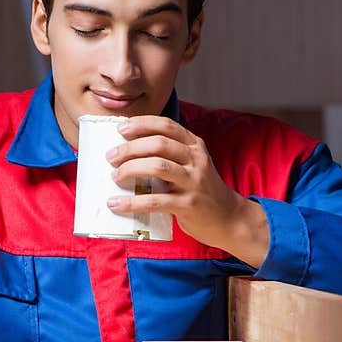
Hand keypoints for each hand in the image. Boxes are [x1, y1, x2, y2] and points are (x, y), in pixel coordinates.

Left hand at [105, 116, 268, 267]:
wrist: (229, 218)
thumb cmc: (202, 191)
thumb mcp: (192, 165)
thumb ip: (170, 156)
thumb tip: (129, 152)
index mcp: (195, 146)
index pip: (167, 126)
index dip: (142, 124)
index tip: (121, 128)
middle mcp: (196, 160)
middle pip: (159, 144)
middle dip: (130, 148)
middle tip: (111, 156)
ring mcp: (193, 182)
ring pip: (157, 166)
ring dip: (131, 169)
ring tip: (115, 176)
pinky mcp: (188, 205)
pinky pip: (155, 200)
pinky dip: (131, 202)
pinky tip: (117, 204)